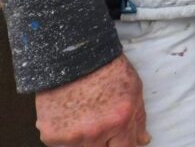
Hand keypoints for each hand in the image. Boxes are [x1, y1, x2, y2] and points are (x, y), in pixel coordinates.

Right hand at [34, 54, 148, 146]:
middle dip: (103, 141)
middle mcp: (96, 132)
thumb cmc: (107, 70)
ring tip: (83, 115)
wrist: (73, 57)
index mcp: (119, 120)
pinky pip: (61, 144)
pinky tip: (68, 115)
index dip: (122, 145)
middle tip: (99, 122)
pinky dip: (65, 134)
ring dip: (84, 138)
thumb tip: (143, 141)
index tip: (117, 141)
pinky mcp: (51, 135)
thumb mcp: (133, 90)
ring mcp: (71, 136)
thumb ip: (138, 119)